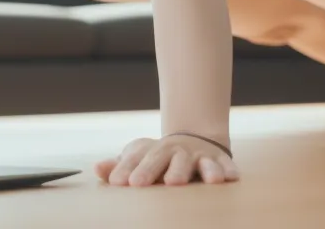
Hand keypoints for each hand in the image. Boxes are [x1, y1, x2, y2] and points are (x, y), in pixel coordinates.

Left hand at [95, 134, 239, 185]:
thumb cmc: (159, 159)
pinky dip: (227, 170)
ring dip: (194, 169)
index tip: (118, 183)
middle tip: (139, 184)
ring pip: (197, 161)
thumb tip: (96, 169)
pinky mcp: (220, 160)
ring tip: (186, 181)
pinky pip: (226, 164)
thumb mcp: (139, 160)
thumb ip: (118, 167)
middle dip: (151, 170)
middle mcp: (175, 150)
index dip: (126, 169)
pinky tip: (228, 179)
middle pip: (163, 158)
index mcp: (152, 150)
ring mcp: (198, 154)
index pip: (136, 159)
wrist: (193, 139)